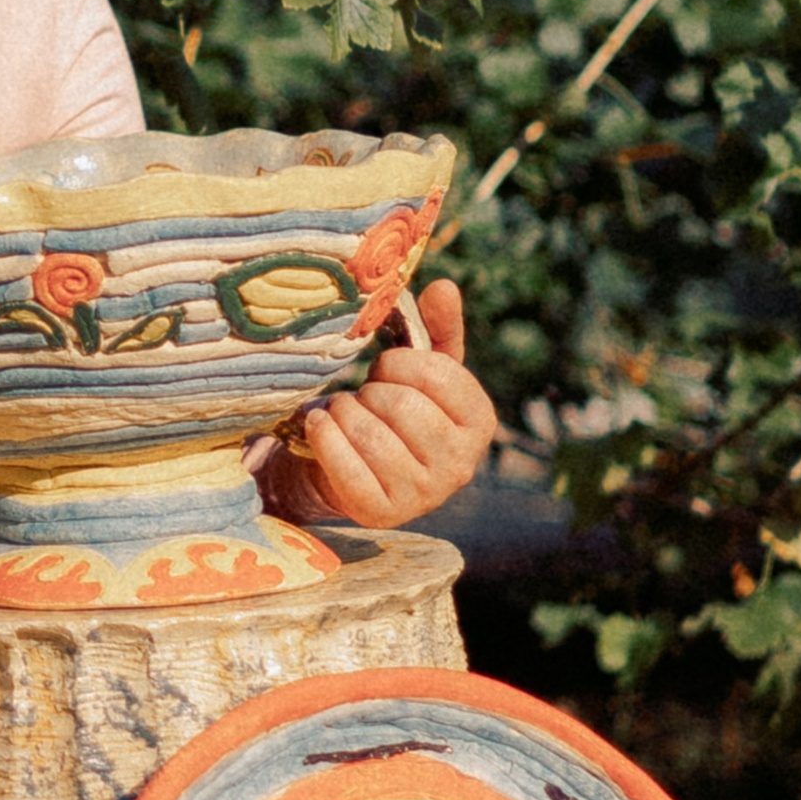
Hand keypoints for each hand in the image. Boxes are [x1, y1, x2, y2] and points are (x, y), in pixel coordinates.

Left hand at [268, 280, 496, 531]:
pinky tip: (320, 426)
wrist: (352, 471)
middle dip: (370, 389)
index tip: (387, 368)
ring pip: (369, 432)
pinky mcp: (381, 513)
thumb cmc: (392, 412)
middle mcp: (461, 465)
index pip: (437, 373)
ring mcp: (423, 495)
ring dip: (343, 411)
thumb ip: (437, 328)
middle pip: (400, 404)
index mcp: (480, 422)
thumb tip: (443, 286)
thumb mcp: (421, 370)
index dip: (400, 363)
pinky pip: (344, 464)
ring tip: (344, 413)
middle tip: (363, 396)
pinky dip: (323, 435)